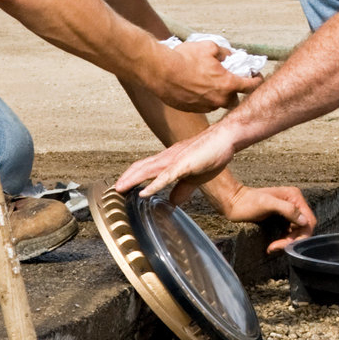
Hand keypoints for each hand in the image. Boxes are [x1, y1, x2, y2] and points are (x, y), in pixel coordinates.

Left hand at [115, 127, 236, 199]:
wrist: (226, 137)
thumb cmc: (213, 153)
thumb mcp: (196, 177)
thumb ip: (183, 188)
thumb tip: (174, 201)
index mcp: (170, 160)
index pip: (144, 167)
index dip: (131, 177)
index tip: (121, 187)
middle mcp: (168, 157)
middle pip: (140, 167)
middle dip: (125, 179)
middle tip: (112, 191)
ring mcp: (174, 159)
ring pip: (147, 170)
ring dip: (132, 180)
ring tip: (119, 190)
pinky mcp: (184, 164)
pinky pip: (165, 176)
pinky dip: (153, 185)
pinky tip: (144, 192)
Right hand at [146, 40, 259, 112]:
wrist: (160, 71)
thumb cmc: (185, 58)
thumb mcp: (209, 47)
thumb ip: (224, 53)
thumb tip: (229, 56)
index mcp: (228, 84)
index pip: (251, 86)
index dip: (256, 80)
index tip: (256, 76)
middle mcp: (219, 100)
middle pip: (235, 99)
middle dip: (234, 91)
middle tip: (230, 80)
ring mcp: (205, 107)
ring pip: (218, 103)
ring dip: (217, 95)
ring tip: (208, 82)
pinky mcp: (192, 110)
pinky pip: (203, 105)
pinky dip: (203, 98)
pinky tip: (195, 87)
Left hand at [215, 184, 317, 252]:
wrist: (233, 203)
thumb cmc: (248, 202)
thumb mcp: (267, 203)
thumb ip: (288, 210)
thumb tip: (304, 221)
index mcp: (294, 197)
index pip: (308, 220)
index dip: (302, 234)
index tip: (288, 243)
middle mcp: (294, 203)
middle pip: (303, 228)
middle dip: (293, 240)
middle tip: (276, 247)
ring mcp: (288, 211)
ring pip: (296, 232)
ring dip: (287, 242)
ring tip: (272, 247)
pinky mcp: (281, 219)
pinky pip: (288, 233)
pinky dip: (283, 241)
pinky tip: (272, 245)